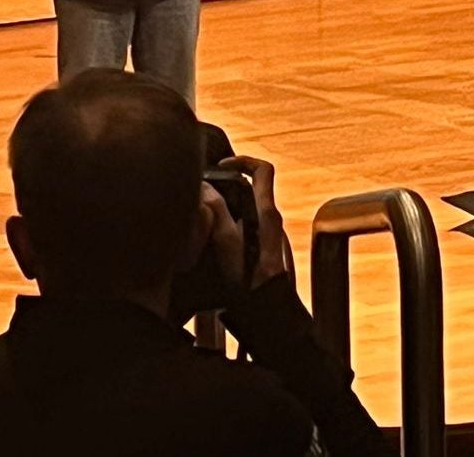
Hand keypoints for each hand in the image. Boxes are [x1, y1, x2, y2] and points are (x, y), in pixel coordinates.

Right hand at [203, 155, 286, 292]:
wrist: (266, 313)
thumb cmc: (248, 282)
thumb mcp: (227, 242)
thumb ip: (215, 211)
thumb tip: (205, 188)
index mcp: (267, 212)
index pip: (263, 170)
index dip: (243, 160)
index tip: (222, 164)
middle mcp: (271, 220)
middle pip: (253, 186)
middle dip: (228, 183)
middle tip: (207, 188)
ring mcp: (267, 234)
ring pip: (246, 206)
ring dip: (225, 204)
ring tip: (202, 212)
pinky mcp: (260, 248)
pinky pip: (243, 225)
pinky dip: (226, 222)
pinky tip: (208, 237)